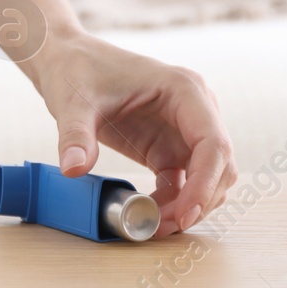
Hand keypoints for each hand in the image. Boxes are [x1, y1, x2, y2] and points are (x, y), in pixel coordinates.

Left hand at [29, 34, 236, 236]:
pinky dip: (174, 203)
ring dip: (188, 206)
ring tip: (150, 225)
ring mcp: (184, 129)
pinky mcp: (169, 147)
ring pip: (208, 178)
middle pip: (220, 165)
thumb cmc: (76, 70)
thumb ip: (76, 135)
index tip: (184, 215)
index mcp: (184, 90)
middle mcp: (195, 109)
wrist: (67, 60)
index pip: (213, 143)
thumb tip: (73, 170)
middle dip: (198, 201)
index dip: (206, 183)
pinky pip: (185, 182)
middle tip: (159, 227)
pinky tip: (148, 216)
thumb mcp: (72, 102)